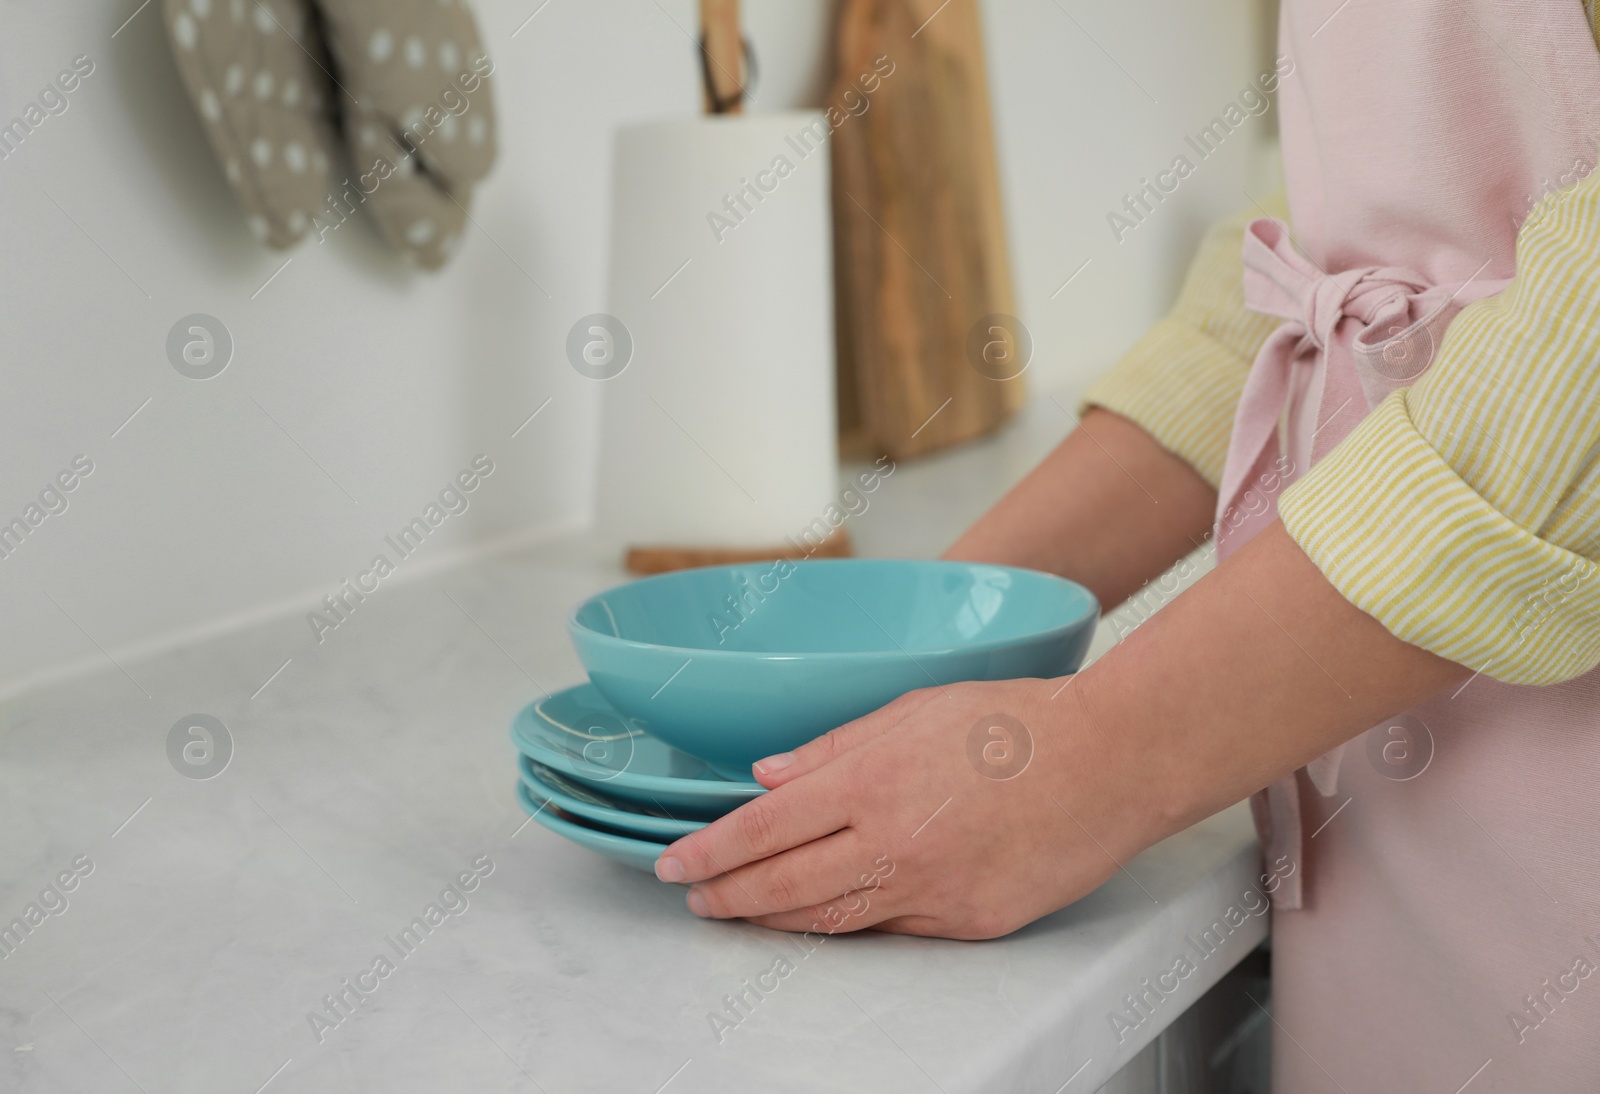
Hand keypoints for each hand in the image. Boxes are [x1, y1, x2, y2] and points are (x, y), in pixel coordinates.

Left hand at [652, 676, 1168, 939]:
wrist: (1114, 762)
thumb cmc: (1021, 722)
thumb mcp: (915, 707)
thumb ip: (834, 745)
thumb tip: (769, 774)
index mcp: (872, 780)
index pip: (764, 828)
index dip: (710, 851)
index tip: (675, 862)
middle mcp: (893, 843)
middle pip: (784, 888)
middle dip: (726, 897)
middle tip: (694, 898)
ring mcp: (932, 891)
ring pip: (831, 921)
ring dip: (775, 922)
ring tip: (741, 914)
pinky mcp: (970, 923)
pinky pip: (893, 930)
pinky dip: (850, 924)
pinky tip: (826, 916)